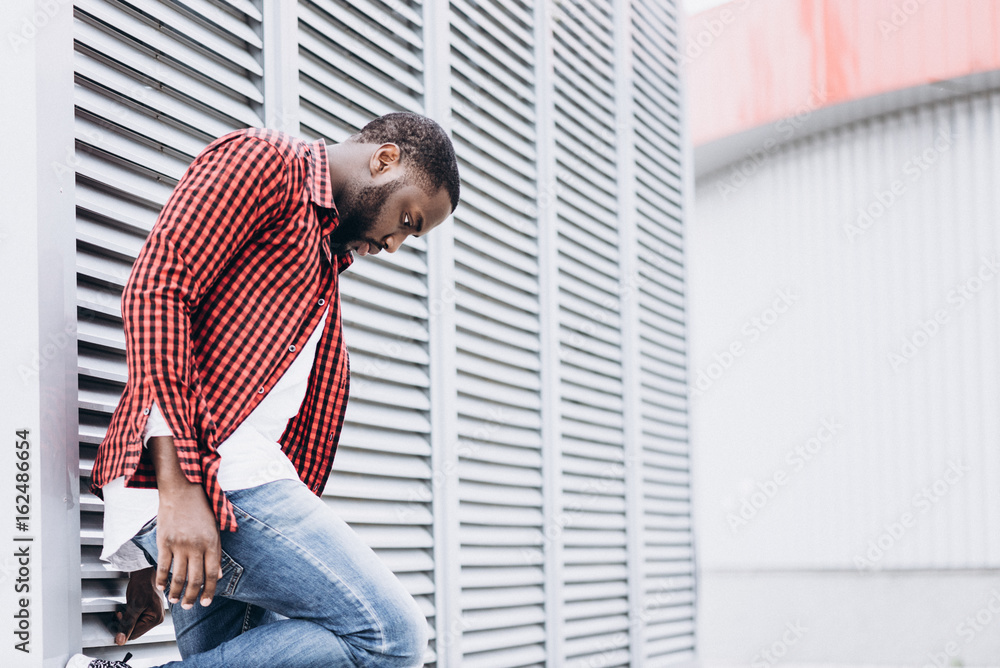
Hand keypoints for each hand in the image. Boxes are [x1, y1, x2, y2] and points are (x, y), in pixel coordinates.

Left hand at [113, 567, 163, 644]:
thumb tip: (121, 640)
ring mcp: (153, 613)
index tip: (119, 619)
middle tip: (121, 612)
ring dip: (127, 618)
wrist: (144, 571)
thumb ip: (127, 624)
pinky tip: (129, 607)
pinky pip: (136, 618)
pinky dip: (130, 614)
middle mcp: (157, 617)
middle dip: (126, 623)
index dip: (124, 629)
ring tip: (125, 608)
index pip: (135, 634)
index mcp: (156, 618)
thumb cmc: (143, 584)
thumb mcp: (133, 605)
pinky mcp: (149, 609)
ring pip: (134, 624)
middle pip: (135, 630)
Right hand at [155, 480, 223, 609]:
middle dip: (193, 597)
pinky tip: (161, 588)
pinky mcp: (164, 542)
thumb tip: (216, 576)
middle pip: (195, 579)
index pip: (212, 574)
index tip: (206, 602)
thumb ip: (216, 551)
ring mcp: (179, 544)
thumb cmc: (201, 508)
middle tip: (189, 606)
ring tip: (175, 601)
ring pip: (178, 576)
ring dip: (176, 592)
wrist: (181, 490)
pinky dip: (161, 579)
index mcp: (212, 542)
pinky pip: (162, 566)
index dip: (209, 591)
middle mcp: (196, 546)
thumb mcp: (215, 528)